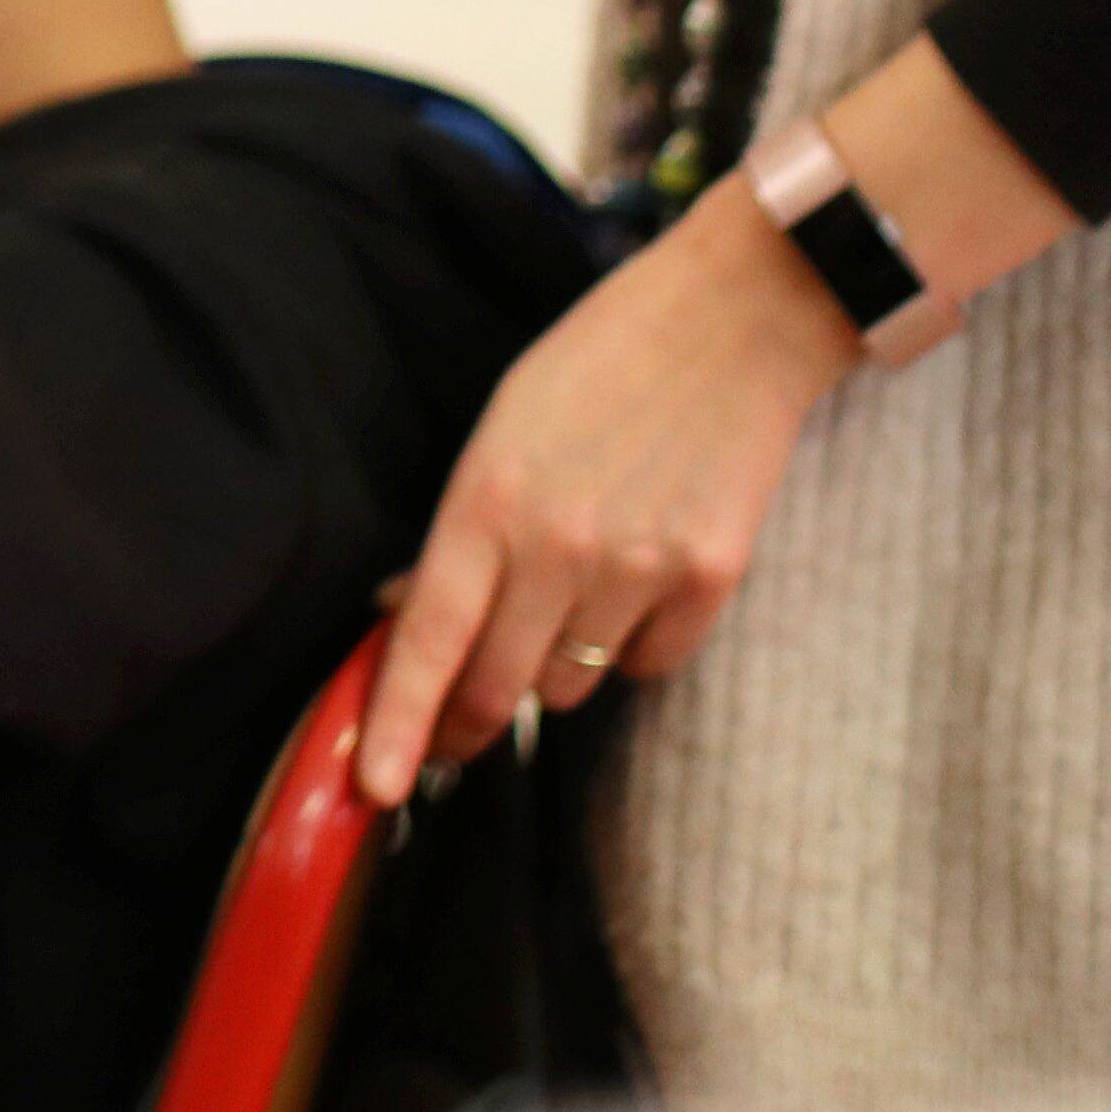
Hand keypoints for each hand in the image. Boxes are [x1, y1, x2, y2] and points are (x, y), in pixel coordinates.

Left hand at [356, 175, 855, 799]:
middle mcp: (559, 546)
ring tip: (570, 593)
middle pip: (496, 687)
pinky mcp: (709, 581)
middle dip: (466, 725)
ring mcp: (638, 569)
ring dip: (552, 669)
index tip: (378, 789)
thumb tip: (405, 614)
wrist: (732, 322)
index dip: (399, 722)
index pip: (430, 638)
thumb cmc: (598, 365)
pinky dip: (629, 646)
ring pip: (568, 688)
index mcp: (487, 499)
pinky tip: (638, 580)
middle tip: (454, 736)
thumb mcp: (500, 429)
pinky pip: (645, 666)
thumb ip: (459, 530)